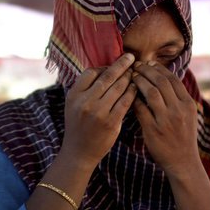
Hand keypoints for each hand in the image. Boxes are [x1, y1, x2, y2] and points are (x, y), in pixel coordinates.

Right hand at [60, 53, 136, 167]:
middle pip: (107, 77)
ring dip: (129, 77)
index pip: (91, 72)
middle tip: (131, 57)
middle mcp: (85, 102)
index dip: (104, 67)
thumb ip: (85, 89)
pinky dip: (132, 92)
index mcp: (74, 95)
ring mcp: (98, 112)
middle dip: (121, 65)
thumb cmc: (78, 125)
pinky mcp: (111, 122)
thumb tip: (105, 70)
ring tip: (135, 71)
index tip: (113, 65)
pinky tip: (136, 87)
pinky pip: (125, 102)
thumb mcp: (73, 104)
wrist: (79, 152)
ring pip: (118, 88)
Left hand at [132, 61, 200, 175]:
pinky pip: (140, 108)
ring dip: (139, 81)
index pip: (172, 79)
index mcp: (188, 104)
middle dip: (146, 71)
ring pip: (151, 92)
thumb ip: (178, 99)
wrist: (183, 162)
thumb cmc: (183, 137)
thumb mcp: (187, 115)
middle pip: (161, 82)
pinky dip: (134, 99)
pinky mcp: (153, 129)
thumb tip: (162, 79)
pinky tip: (128, 94)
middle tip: (136, 66)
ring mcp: (166, 120)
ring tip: (131, 77)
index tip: (148, 63)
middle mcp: (178, 110)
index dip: (159, 68)